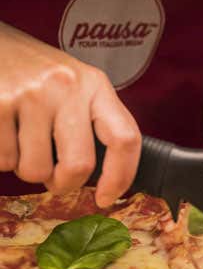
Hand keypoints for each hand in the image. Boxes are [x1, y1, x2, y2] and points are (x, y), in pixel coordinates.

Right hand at [0, 22, 140, 206]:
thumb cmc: (34, 70)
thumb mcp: (74, 83)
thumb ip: (92, 120)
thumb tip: (106, 178)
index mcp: (94, 85)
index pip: (125, 138)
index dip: (120, 176)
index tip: (105, 197)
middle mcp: (66, 88)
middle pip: (79, 165)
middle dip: (63, 183)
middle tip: (52, 177)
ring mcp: (30, 96)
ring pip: (35, 170)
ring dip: (26, 167)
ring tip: (21, 140)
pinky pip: (3, 160)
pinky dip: (2, 158)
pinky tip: (3, 132)